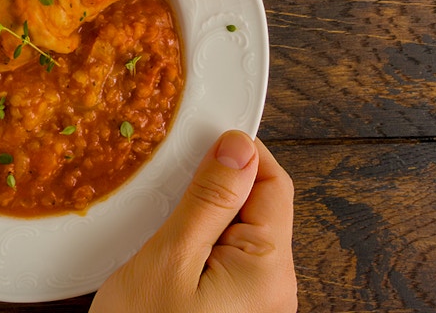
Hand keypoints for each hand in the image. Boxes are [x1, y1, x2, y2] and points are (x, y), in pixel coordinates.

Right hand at [90, 130, 296, 312]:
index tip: (196, 139)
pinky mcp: (233, 312)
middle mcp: (275, 289)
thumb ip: (209, 202)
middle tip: (165, 188)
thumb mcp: (169, 259)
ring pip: (237, 234)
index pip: (272, 182)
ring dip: (201, 218)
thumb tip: (239, 146)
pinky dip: (197, 246)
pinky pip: (225, 262)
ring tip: (160, 226)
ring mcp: (257, 304)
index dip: (236, 153)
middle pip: (257, 207)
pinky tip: (165, 254)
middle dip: (213, 188)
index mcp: (269, 270)